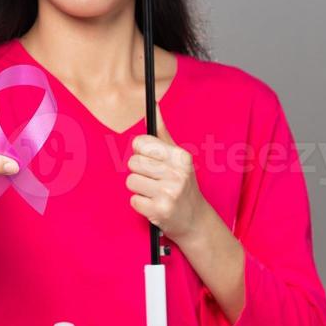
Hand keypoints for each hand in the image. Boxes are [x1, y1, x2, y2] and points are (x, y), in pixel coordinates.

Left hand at [125, 106, 208, 243]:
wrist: (195, 220)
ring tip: (154, 192)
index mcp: (180, 156)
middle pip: (133, 162)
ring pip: (131, 181)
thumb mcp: (177, 156)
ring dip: (139, 189)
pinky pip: (133, 200)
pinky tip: (154, 204)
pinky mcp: (160, 211)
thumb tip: (153, 105)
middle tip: (154, 179)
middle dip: (140, 172)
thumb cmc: (182, 184)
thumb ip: (162, 131)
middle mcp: (177, 173)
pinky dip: (141, 204)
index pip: (141, 143)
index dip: (141, 152)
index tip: (150, 160)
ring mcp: (169, 193)